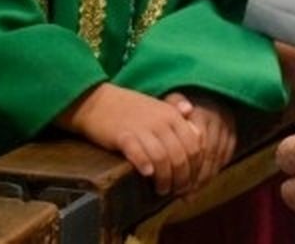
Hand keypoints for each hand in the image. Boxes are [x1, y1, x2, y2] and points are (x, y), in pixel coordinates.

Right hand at [60, 83, 204, 195]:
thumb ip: (178, 117)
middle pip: (180, 156)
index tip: (190, 182)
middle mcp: (161, 121)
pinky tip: (146, 174)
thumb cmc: (129, 108)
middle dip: (181, 179)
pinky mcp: (122, 136)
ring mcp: (142, 128)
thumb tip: (197, 128)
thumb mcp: (158, 108)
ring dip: (164, 179)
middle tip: (176, 191)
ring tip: (161, 190)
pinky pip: (138, 153)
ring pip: (162, 159)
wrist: (97, 101)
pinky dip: (145, 165)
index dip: (195, 168)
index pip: (194, 146)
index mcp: (172, 115)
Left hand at [168, 91, 237, 187]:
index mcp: (203, 112)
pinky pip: (225, 157)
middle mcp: (218, 120)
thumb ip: (175, 105)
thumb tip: (185, 109)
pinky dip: (214, 172)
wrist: (206, 89)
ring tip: (190, 194)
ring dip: (204, 179)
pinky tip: (202, 183)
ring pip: (217, 160)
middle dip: (194, 178)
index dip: (185, 166)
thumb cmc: (183, 98)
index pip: (196, 146)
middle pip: (208, 157)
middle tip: (181, 194)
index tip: (172, 181)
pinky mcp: (233, 134)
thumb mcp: (175, 98)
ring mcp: (228, 128)